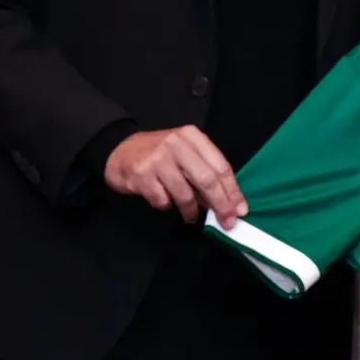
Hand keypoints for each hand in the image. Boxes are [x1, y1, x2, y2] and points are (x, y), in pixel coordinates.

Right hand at [103, 126, 246, 225]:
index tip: (240, 210)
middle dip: (220, 205)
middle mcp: (176, 144)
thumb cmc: (159, 155)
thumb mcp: (184, 153)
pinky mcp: (141, 175)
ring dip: (191, 211)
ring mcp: (157, 159)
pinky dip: (167, 206)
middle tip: (226, 222)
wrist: (119, 151)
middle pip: (207, 180)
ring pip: (185, 194)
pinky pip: (163, 200)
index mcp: (192, 136)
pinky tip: (165, 202)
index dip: (232, 190)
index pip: (220, 165)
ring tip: (191, 216)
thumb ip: (204, 170)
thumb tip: (228, 201)